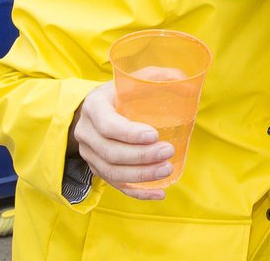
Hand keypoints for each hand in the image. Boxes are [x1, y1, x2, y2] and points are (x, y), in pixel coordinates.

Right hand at [69, 82, 176, 200]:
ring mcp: (90, 154)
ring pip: (112, 172)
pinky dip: (138, 192)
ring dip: (141, 175)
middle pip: (111, 152)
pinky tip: (159, 192)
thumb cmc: (119, 92)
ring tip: (167, 169)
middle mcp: (87, 133)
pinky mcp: (98, 169)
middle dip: (142, 156)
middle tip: (168, 151)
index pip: (108, 125)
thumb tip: (182, 78)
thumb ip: (154, 76)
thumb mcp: (130, 79)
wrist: (93, 110)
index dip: (130, 133)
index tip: (155, 135)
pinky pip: (116, 185)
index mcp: (94, 107)